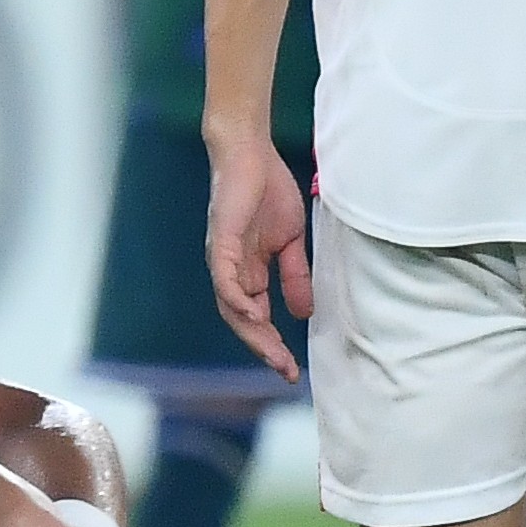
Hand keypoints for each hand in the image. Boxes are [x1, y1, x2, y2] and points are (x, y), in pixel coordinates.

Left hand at [201, 131, 310, 382]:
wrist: (251, 154)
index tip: (293, 369)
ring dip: (252, 333)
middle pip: (243, 321)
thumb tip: (304, 314)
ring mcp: (223, 258)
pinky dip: (237, 300)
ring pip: (231, 307)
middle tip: (285, 372)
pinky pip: (225, 278)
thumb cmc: (268, 193)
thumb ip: (295, 276)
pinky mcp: (221, 241)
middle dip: (264, 348)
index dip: (274, 344)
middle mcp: (231, 272)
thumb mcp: (291, 241)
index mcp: (248, 273)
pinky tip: (255, 315)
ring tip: (273, 354)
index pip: (258, 319)